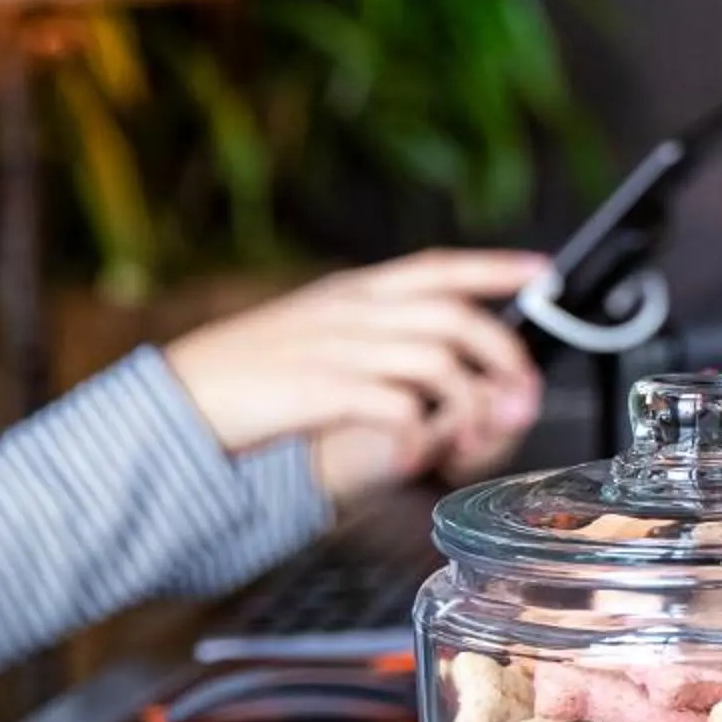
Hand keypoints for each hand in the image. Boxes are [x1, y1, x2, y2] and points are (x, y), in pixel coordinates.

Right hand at [164, 250, 547, 502]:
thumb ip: (378, 353)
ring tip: (473, 439)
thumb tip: (446, 383)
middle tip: (523, 395)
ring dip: (470, 404)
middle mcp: (352, 311)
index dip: (495, 267)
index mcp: (353, 293)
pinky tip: (421, 455)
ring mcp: (336, 347)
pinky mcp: (320, 390)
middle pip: (456, 317)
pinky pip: (398, 407)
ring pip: (438, 360)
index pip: (437, 266)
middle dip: (504, 356)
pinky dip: (422, 433)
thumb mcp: (320, 345)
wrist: (177, 402)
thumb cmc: (250, 381)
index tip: (543, 271)